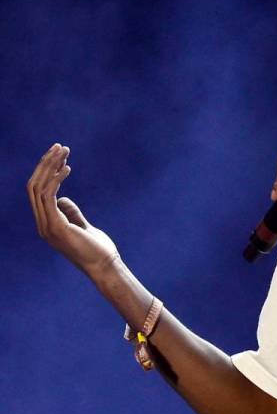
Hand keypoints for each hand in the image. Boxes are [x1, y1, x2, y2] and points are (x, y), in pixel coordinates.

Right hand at [28, 144, 119, 276]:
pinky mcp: (56, 227)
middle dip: (45, 163)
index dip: (46, 171)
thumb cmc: (98, 249)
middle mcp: (43, 224)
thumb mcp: (83, 226)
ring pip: (38, 188)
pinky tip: (67, 168)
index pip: (38, 192)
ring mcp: (47, 226)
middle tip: (59, 146)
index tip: (60, 155)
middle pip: (34, 186)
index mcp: (47, 223)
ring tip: (63, 150)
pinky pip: (49, 197)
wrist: (105, 267)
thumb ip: (71, 213)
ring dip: (50, 166)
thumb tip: (63, 199)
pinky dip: (56, 180)